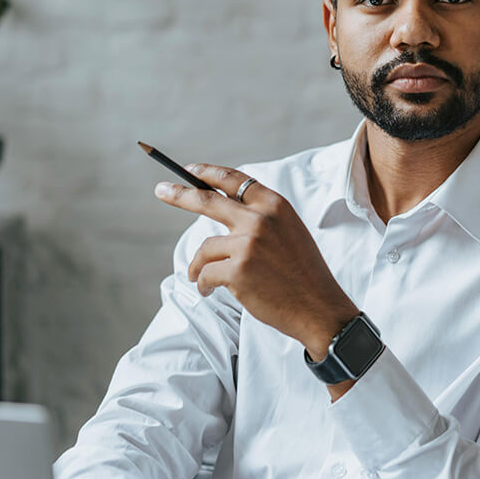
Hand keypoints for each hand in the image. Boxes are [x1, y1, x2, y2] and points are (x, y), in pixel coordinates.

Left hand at [153, 164, 358, 358]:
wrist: (318, 307)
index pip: (234, 180)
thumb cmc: (303, 273)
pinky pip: (204, 274)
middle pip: (207, 200)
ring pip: (204, 248)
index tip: (190, 170)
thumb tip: (224, 211)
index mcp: (276, 205)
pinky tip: (210, 291)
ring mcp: (248, 244)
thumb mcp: (289, 232)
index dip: (208, 173)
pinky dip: (203, 284)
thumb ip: (261, 218)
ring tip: (202, 279)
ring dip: (198, 266)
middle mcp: (261, 219)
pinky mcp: (237, 271)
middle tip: (161, 191)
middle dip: (179, 195)